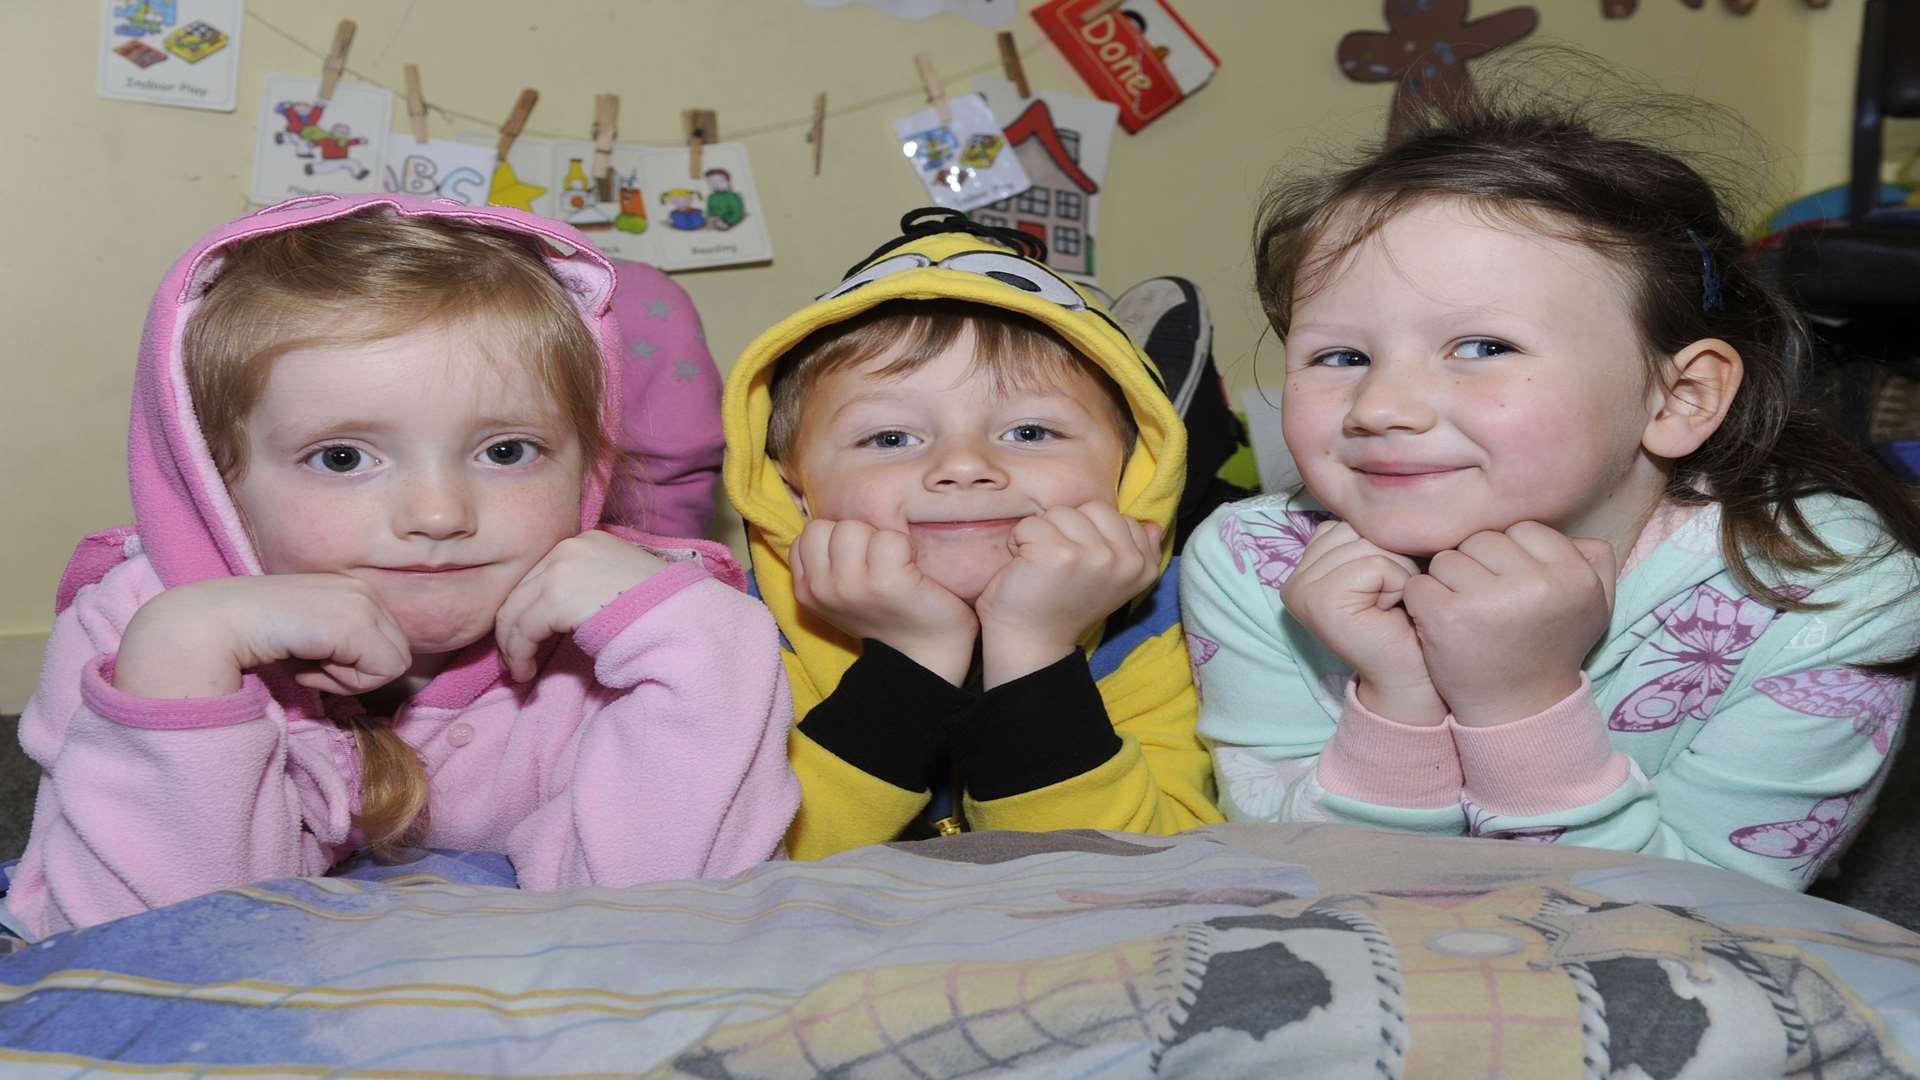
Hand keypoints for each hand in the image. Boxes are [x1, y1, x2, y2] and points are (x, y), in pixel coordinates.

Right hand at [115, 574, 412, 698]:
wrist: (211, 624)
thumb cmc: (253, 639)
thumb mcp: (308, 642)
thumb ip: (342, 651)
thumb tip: (373, 674)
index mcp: (354, 590)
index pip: (391, 644)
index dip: (354, 666)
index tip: (311, 658)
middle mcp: (364, 589)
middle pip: (398, 655)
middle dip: (355, 671)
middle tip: (307, 662)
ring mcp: (361, 600)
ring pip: (394, 664)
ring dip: (348, 677)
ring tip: (304, 660)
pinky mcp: (355, 619)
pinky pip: (382, 671)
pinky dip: (345, 680)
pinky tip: (305, 663)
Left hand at [493, 531, 670, 681]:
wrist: (680, 613)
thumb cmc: (658, 606)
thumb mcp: (617, 581)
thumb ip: (584, 586)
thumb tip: (552, 617)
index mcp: (584, 541)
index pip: (537, 576)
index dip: (525, 610)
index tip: (526, 639)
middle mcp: (567, 548)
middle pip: (519, 592)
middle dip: (511, 631)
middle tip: (517, 661)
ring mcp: (561, 570)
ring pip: (513, 612)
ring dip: (512, 647)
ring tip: (521, 671)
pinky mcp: (558, 596)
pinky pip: (522, 630)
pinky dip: (519, 655)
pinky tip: (528, 672)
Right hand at [790, 519, 977, 684]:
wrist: (925, 655)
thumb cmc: (886, 615)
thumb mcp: (839, 593)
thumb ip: (826, 562)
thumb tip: (832, 522)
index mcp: (806, 589)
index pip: (808, 534)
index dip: (837, 540)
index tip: (858, 561)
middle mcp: (822, 588)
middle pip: (829, 526)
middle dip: (857, 537)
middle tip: (878, 562)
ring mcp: (853, 585)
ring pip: (855, 528)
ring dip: (879, 540)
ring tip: (894, 564)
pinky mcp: (887, 582)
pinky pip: (890, 538)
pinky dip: (905, 547)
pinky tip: (912, 569)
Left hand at [974, 503, 1162, 687]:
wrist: (1033, 640)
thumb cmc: (1067, 604)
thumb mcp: (1114, 581)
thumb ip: (1138, 551)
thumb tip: (1152, 526)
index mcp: (1142, 566)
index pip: (1118, 516)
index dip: (1090, 533)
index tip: (1082, 565)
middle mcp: (1125, 562)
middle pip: (1091, 507)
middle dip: (1068, 528)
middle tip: (1059, 562)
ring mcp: (1094, 557)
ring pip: (1061, 512)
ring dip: (1042, 534)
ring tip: (1041, 564)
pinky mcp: (1059, 554)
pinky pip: (1031, 524)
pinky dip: (1019, 542)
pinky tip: (1025, 567)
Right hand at [1280, 521, 1443, 724]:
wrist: (1412, 675)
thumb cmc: (1406, 621)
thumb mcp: (1382, 567)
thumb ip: (1366, 536)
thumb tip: (1380, 491)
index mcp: (1303, 567)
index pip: (1346, 523)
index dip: (1381, 550)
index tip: (1382, 590)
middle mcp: (1292, 579)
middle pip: (1356, 529)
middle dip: (1390, 559)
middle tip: (1389, 599)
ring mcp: (1301, 591)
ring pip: (1367, 544)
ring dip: (1396, 572)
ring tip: (1391, 604)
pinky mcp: (1320, 602)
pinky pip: (1376, 564)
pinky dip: (1397, 585)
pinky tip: (1391, 612)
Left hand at [1403, 522, 1615, 725]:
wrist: (1520, 709)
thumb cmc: (1552, 649)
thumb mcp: (1595, 606)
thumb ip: (1595, 561)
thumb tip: (1577, 533)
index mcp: (1573, 575)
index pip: (1524, 529)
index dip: (1511, 555)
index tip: (1512, 586)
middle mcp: (1534, 584)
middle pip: (1482, 540)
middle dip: (1478, 566)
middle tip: (1487, 603)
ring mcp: (1488, 600)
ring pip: (1447, 559)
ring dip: (1448, 583)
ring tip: (1467, 614)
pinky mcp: (1446, 616)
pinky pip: (1419, 583)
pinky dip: (1422, 601)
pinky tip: (1441, 623)